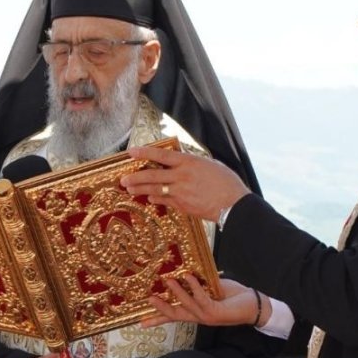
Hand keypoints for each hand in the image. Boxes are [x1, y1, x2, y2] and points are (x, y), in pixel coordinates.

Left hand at [121, 145, 249, 221]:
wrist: (234, 204)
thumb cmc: (226, 182)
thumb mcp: (210, 164)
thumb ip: (192, 163)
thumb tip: (180, 161)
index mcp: (189, 162)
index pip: (161, 154)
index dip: (145, 152)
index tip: (131, 152)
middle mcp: (182, 176)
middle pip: (152, 175)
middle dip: (135, 177)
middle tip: (123, 179)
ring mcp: (181, 192)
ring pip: (155, 189)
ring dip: (140, 189)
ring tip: (129, 189)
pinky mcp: (182, 205)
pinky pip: (164, 201)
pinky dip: (155, 198)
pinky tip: (149, 197)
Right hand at [141, 276, 258, 327]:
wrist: (255, 305)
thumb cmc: (234, 296)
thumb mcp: (213, 289)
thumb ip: (200, 285)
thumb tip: (186, 271)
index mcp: (196, 313)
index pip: (173, 316)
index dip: (157, 319)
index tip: (140, 322)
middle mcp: (199, 318)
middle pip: (174, 315)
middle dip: (160, 308)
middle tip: (148, 299)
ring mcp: (207, 317)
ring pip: (186, 305)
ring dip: (176, 292)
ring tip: (167, 279)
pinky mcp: (215, 312)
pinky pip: (201, 298)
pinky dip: (194, 286)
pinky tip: (189, 276)